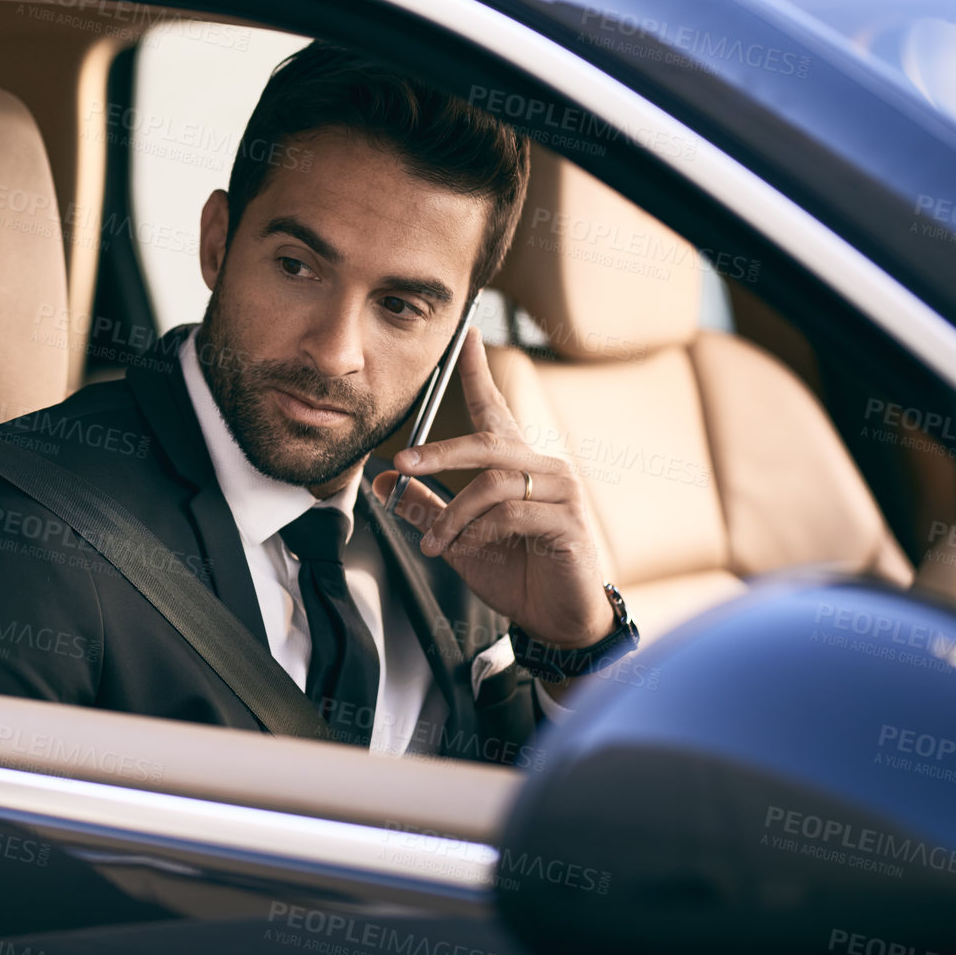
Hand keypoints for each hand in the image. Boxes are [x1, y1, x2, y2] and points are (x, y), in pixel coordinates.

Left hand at [372, 327, 609, 648]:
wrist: (555, 618)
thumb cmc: (514, 571)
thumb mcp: (458, 537)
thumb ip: (427, 505)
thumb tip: (386, 479)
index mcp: (516, 464)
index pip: (495, 409)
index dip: (478, 373)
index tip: (466, 337)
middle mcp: (543, 467)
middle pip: (488, 441)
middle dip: (439, 451)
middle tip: (402, 462)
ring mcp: (561, 492)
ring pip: (493, 483)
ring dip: (454, 516)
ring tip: (436, 545)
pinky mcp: (568, 522)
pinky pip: (513, 514)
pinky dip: (481, 533)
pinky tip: (471, 550)